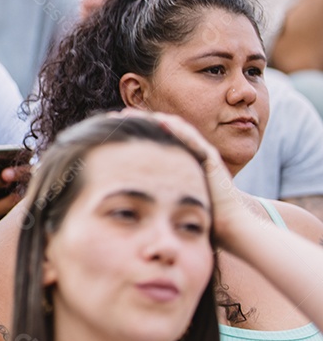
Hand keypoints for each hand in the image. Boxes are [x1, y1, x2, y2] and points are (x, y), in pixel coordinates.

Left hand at [116, 109, 252, 244]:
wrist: (227, 227)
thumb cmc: (196, 219)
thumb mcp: (166, 200)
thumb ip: (150, 193)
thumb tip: (122, 199)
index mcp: (177, 163)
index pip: (154, 140)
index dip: (134, 132)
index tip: (112, 128)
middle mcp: (189, 154)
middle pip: (162, 131)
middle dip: (139, 121)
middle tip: (117, 115)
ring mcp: (201, 153)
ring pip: (175, 128)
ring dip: (153, 118)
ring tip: (133, 113)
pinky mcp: (211, 157)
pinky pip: (192, 137)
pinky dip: (175, 127)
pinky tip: (160, 120)